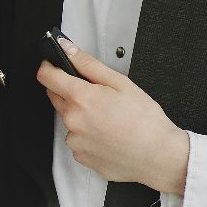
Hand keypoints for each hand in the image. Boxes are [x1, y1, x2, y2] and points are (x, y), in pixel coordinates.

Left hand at [36, 38, 189, 193]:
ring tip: (108, 119)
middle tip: (97, 95)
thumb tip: (67, 49)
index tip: (55, 65)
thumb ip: (88, 64)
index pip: (46, 76)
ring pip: (68, 119)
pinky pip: (76, 139)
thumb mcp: (120, 83)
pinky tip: (108, 134)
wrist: (160, 156)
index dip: (49, 67)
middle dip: (69, 90)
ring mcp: (75, 141)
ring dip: (80, 115)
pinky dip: (87, 135)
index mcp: (81, 98)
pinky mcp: (81, 157)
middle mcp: (72, 121)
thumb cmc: (146, 121)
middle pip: (56, 97)